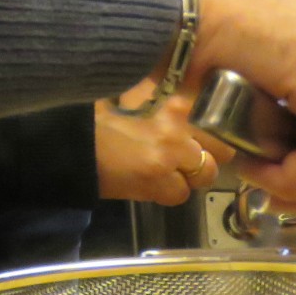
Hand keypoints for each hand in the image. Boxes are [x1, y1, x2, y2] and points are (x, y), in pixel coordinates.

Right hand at [94, 86, 237, 204]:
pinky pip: (180, 194)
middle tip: (194, 157)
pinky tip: (155, 184)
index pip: (217, 119)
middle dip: (212, 155)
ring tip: (173, 172)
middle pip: (222, 149)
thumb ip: (164, 102)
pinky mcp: (156, 182)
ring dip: (192, 177)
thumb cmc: (100, 118)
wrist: (73, 145)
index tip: (208, 135)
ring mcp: (169, 156)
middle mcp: (178, 128)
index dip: (216, 130)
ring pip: (205, 174)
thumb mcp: (136, 99)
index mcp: (174, 103)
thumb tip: (184, 107)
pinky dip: (170, 193)